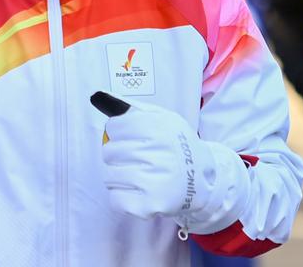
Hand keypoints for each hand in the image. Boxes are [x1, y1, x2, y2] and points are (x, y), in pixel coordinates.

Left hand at [101, 101, 249, 230]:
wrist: (201, 178)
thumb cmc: (177, 145)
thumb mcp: (164, 118)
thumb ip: (135, 109)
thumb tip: (101, 97)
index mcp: (157, 129)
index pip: (115, 127)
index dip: (116, 130)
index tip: (123, 134)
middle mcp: (156, 154)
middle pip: (110, 151)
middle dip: (114, 152)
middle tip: (129, 155)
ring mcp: (153, 181)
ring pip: (110, 175)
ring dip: (116, 173)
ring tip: (131, 171)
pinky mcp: (151, 204)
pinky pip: (116, 198)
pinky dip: (119, 194)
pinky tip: (133, 188)